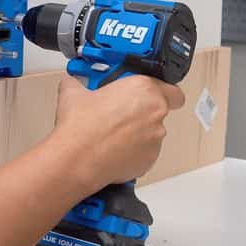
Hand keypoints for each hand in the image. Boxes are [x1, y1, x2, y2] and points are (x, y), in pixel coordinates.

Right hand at [51, 76, 186, 189]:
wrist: (77, 158)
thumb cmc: (81, 126)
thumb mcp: (73, 93)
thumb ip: (78, 84)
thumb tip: (72, 84)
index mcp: (145, 90)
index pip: (173, 90)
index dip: (162, 92)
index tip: (146, 94)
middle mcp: (155, 114)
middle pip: (158, 111)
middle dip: (142, 112)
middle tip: (119, 112)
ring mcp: (155, 139)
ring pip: (152, 133)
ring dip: (137, 132)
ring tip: (111, 133)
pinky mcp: (148, 161)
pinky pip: (144, 152)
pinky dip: (132, 151)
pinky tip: (112, 149)